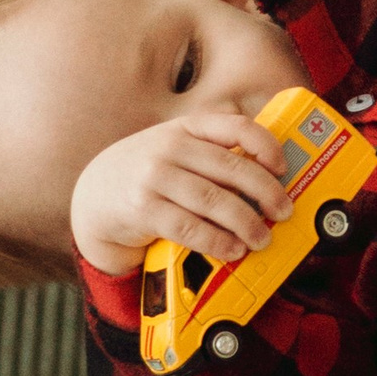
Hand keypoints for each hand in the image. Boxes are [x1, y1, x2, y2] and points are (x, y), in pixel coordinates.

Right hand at [71, 115, 296, 276]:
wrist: (93, 196)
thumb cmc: (147, 174)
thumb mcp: (175, 150)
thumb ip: (211, 154)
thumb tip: (268, 178)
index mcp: (186, 128)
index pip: (236, 126)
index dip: (266, 145)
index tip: (283, 167)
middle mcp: (170, 147)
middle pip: (232, 168)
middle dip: (266, 192)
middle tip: (283, 212)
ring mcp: (154, 178)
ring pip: (214, 201)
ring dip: (246, 223)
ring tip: (261, 238)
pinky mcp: (144, 210)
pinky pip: (190, 228)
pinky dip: (217, 241)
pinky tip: (233, 249)